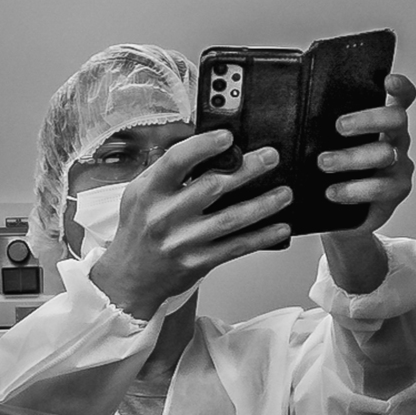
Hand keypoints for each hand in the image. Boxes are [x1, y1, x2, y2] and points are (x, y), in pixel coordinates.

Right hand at [92, 132, 292, 321]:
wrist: (131, 277)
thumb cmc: (138, 231)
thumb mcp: (140, 194)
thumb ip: (167, 172)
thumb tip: (205, 145)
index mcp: (149, 192)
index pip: (176, 161)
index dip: (203, 146)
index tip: (228, 137)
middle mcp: (165, 216)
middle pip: (212, 187)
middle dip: (246, 170)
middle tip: (270, 157)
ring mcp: (182, 242)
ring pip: (230, 219)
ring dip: (262, 205)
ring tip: (284, 193)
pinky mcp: (197, 262)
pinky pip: (235, 247)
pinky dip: (260, 237)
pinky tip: (279, 227)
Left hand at [319, 73, 415, 294]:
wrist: (340, 219)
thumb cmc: (333, 176)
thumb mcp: (328, 147)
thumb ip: (324, 128)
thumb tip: (290, 110)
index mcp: (383, 124)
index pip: (401, 98)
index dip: (400, 87)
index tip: (387, 81)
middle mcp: (396, 141)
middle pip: (395, 119)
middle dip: (367, 120)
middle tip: (339, 126)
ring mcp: (399, 166)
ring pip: (384, 154)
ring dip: (351, 157)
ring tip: (324, 163)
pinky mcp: (395, 192)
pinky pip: (379, 187)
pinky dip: (354, 189)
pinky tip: (333, 192)